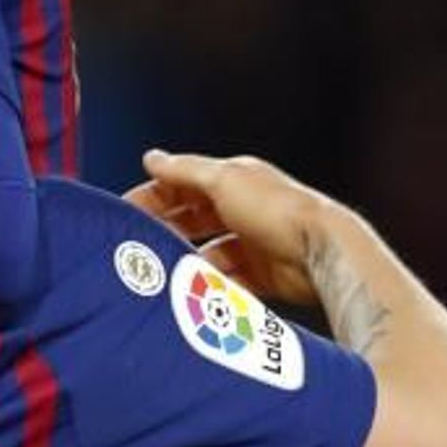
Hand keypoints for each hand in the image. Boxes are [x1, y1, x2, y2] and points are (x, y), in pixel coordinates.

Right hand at [123, 149, 347, 305]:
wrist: (322, 253)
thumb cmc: (277, 209)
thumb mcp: (223, 180)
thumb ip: (183, 170)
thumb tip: (152, 157)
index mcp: (234, 179)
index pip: (183, 182)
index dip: (153, 194)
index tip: (125, 211)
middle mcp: (243, 208)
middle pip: (193, 217)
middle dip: (165, 228)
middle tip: (138, 244)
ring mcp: (253, 241)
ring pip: (208, 251)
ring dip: (187, 260)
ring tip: (165, 270)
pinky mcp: (263, 273)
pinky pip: (228, 279)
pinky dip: (211, 284)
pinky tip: (196, 289)